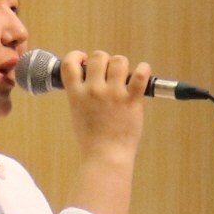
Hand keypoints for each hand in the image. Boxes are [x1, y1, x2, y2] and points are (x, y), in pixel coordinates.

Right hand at [60, 48, 150, 162]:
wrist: (106, 157)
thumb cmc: (93, 140)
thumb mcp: (78, 114)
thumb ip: (81, 95)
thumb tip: (89, 79)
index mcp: (76, 94)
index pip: (69, 63)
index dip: (77, 56)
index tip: (84, 61)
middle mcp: (93, 91)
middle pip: (98, 56)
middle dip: (104, 60)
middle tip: (108, 73)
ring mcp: (113, 94)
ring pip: (119, 61)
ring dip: (122, 65)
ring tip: (124, 76)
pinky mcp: (131, 100)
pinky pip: (140, 75)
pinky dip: (143, 69)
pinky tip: (142, 72)